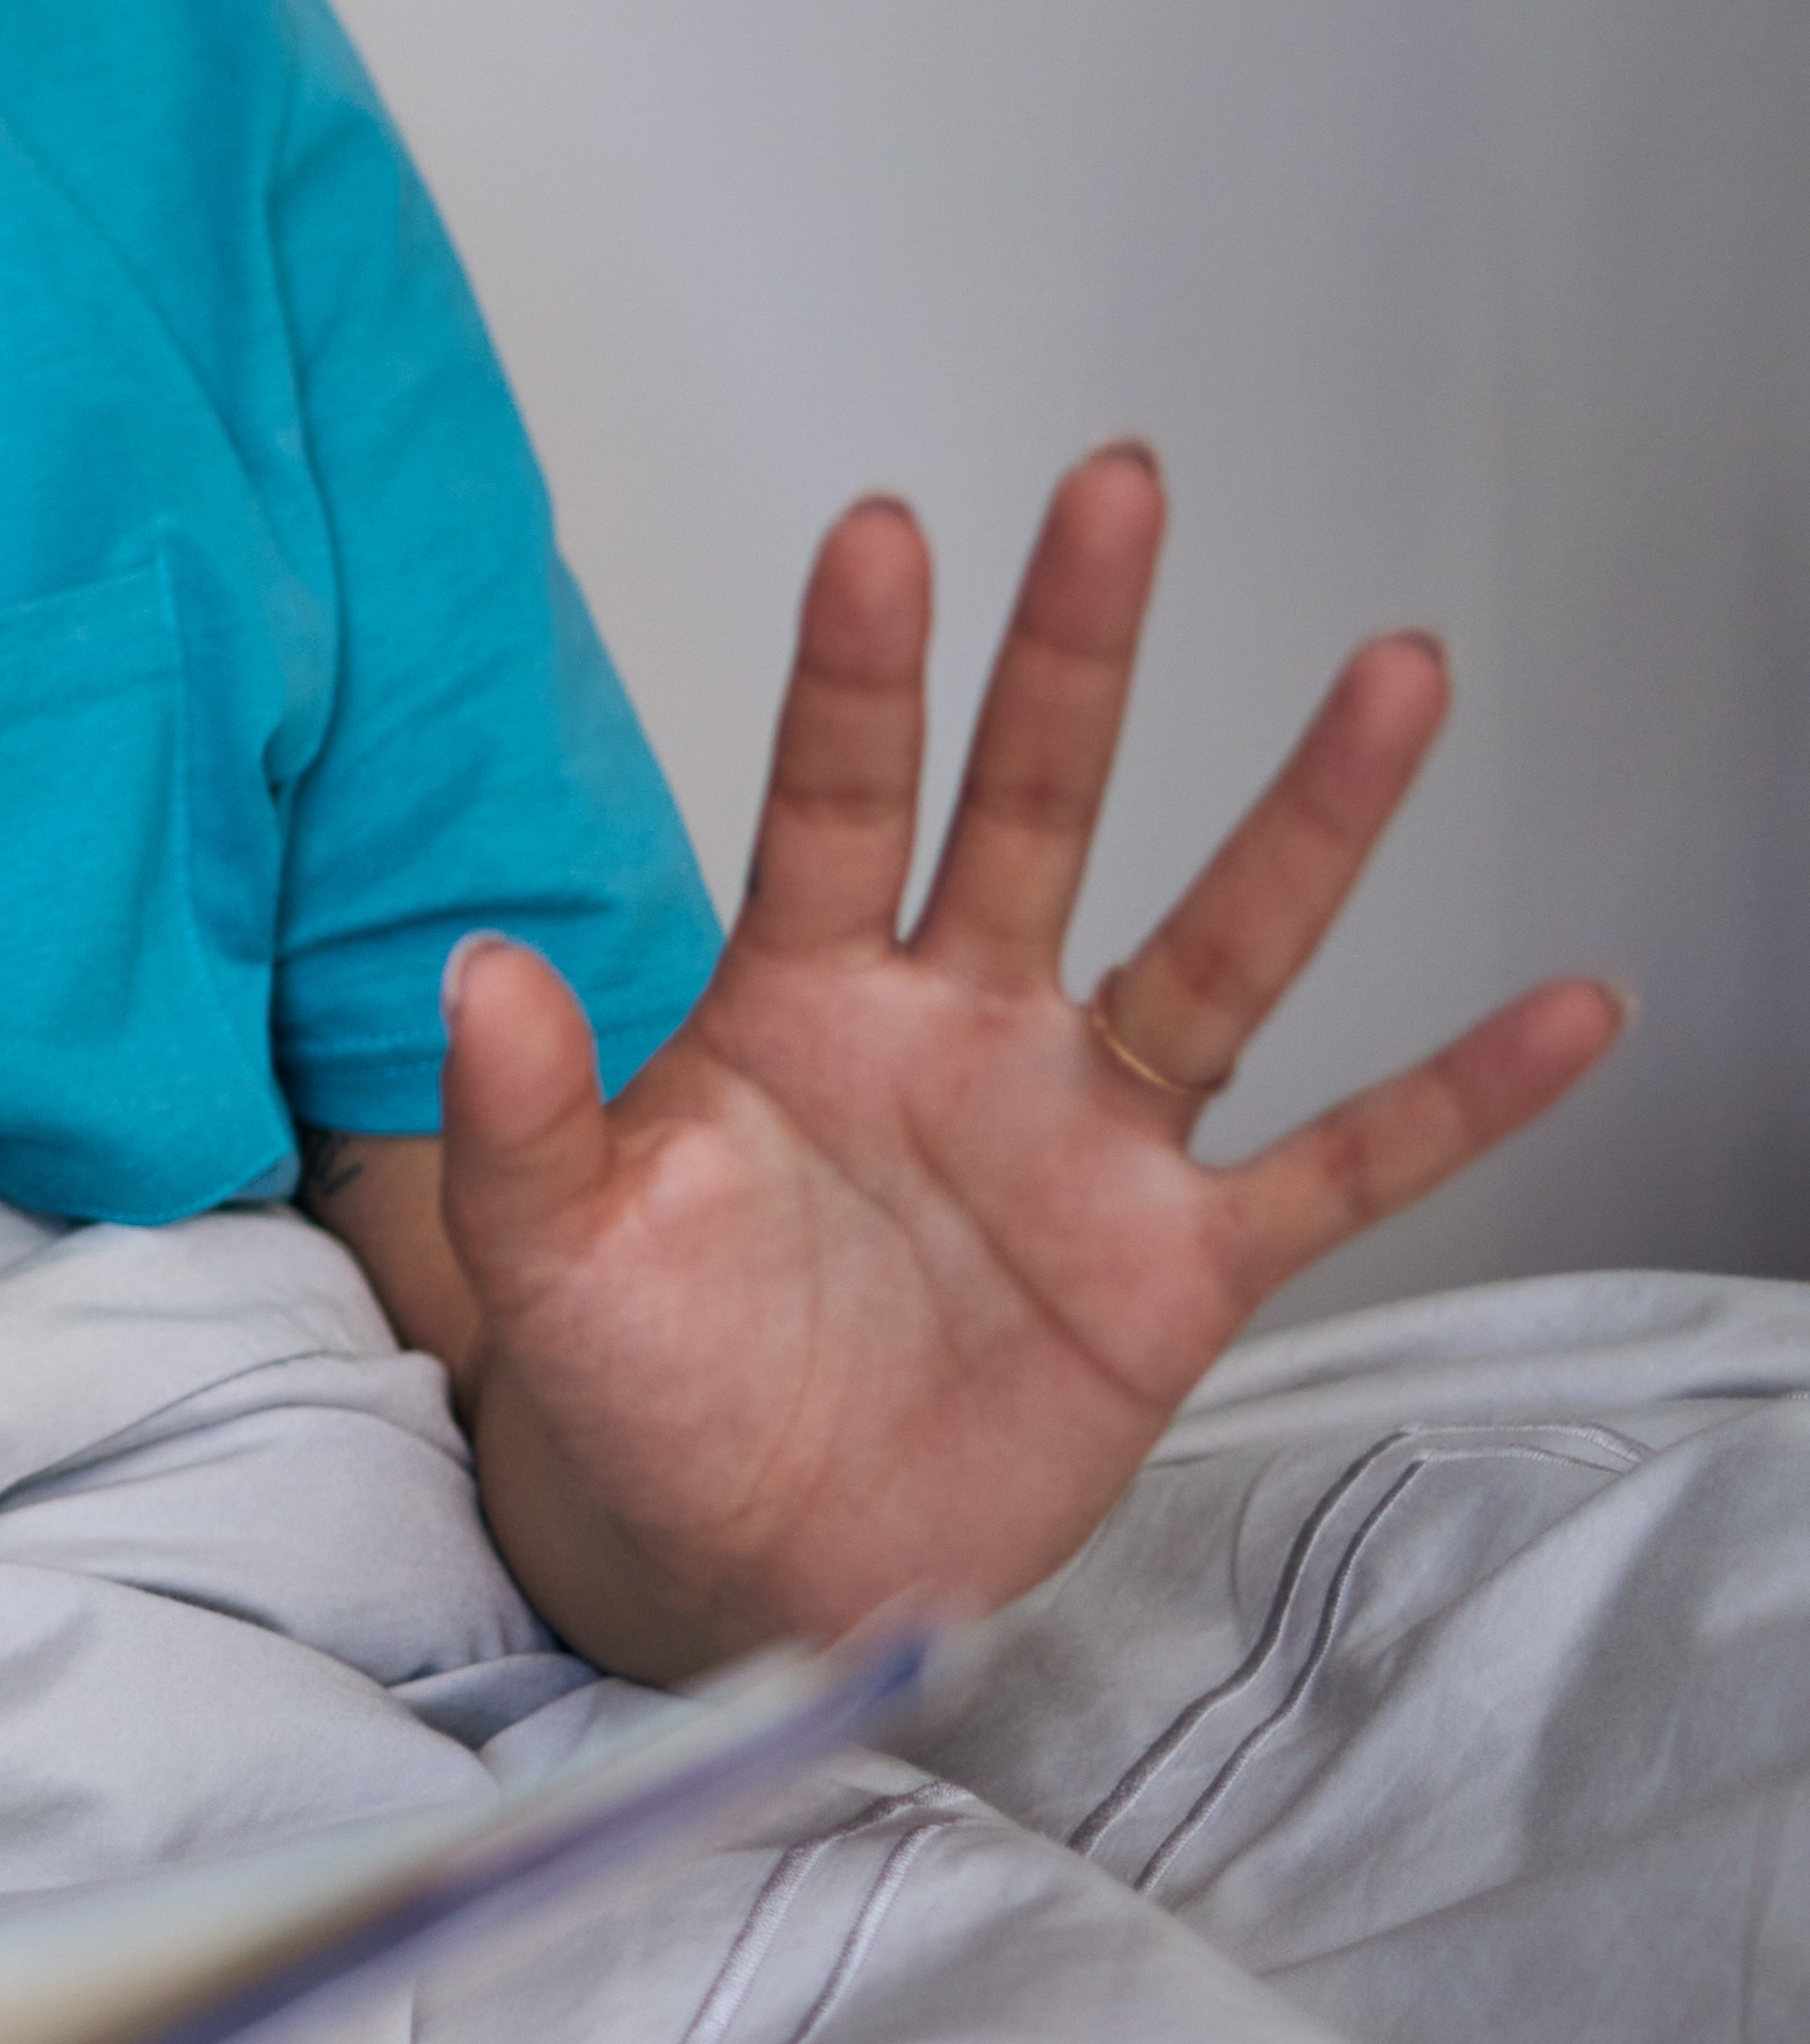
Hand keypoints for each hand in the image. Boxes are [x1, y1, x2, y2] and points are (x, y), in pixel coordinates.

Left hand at [427, 444, 1628, 1672]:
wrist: (722, 1560)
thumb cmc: (628, 1384)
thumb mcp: (539, 1251)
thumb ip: (514, 1113)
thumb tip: (475, 968)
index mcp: (799, 1004)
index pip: (833, 800)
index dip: (859, 670)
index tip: (882, 525)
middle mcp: (959, 1033)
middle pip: (1034, 808)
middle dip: (1075, 652)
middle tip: (1119, 483)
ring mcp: (1080, 1140)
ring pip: (1218, 949)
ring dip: (1310, 816)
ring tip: (1399, 669)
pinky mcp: (1173, 1269)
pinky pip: (1342, 1170)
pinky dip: (1456, 1101)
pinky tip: (1568, 1012)